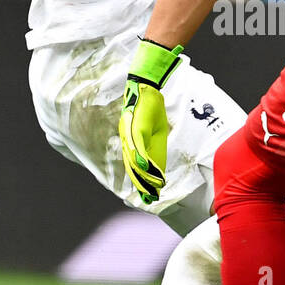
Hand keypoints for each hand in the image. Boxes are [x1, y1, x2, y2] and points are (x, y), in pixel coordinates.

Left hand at [118, 38, 183, 203]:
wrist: (144, 85)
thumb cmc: (149, 105)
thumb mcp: (154, 128)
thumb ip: (152, 143)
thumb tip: (154, 158)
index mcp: (134, 140)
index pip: (138, 165)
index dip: (142, 180)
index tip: (149, 194)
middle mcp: (129, 139)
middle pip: (135, 167)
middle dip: (142, 184)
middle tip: (149, 199)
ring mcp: (132, 134)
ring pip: (135, 160)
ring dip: (142, 177)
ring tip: (149, 190)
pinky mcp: (136, 128)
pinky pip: (139, 146)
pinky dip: (142, 160)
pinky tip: (145, 171)